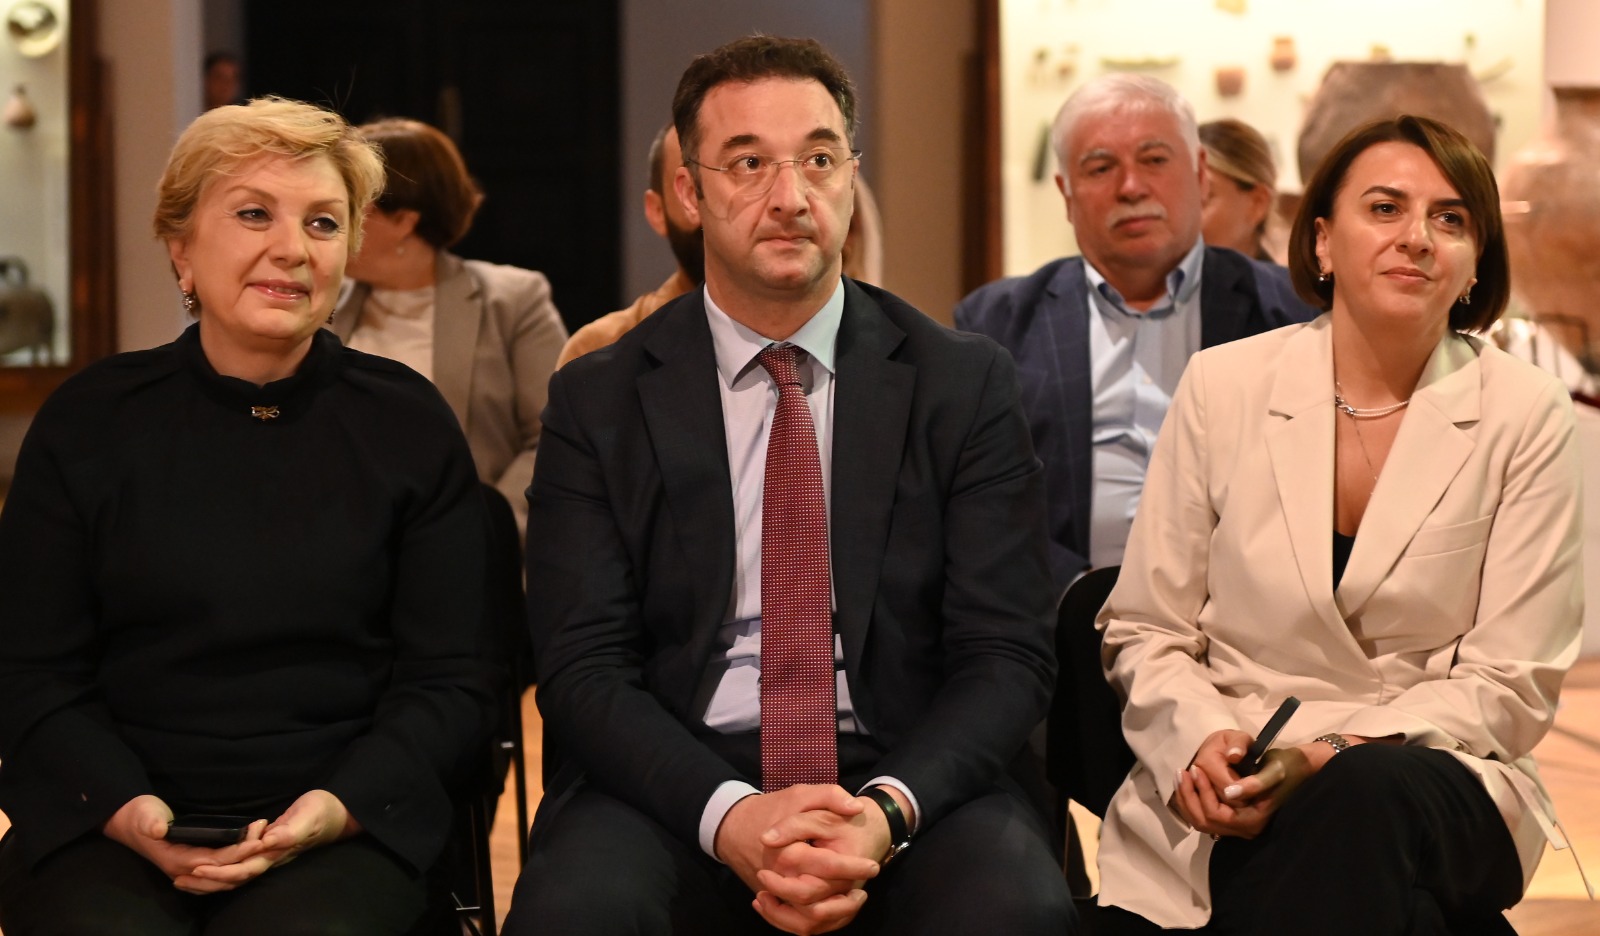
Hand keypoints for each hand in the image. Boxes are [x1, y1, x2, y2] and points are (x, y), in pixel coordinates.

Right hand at [102, 794, 268, 893]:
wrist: (129, 821)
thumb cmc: (139, 816)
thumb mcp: (145, 816)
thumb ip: (152, 823)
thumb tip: (158, 829)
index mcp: (176, 860)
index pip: (214, 861)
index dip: (236, 852)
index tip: (258, 840)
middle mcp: (184, 870)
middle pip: (223, 870)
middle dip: (247, 855)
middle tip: (269, 836)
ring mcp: (188, 869)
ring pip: (223, 875)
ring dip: (244, 861)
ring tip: (265, 840)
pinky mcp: (192, 863)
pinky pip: (219, 871)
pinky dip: (236, 864)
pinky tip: (250, 851)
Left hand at [182, 789, 359, 890]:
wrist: (337, 814)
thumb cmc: (322, 812)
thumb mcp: (307, 816)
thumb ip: (289, 831)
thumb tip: (266, 842)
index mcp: (276, 853)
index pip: (243, 869)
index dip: (219, 872)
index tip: (196, 869)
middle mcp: (269, 860)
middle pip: (234, 879)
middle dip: (207, 882)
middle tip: (177, 878)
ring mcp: (268, 857)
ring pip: (235, 877)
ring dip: (210, 881)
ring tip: (184, 879)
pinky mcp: (267, 851)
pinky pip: (239, 867)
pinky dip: (220, 872)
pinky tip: (207, 868)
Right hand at [714, 784, 880, 934]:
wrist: (736, 826)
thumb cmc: (772, 808)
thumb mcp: (801, 793)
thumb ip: (830, 796)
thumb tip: (856, 808)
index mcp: (787, 852)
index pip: (826, 866)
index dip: (853, 867)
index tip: (873, 866)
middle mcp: (779, 878)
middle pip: (815, 903)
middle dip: (845, 901)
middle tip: (865, 890)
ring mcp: (774, 894)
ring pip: (805, 922)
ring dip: (833, 916)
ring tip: (854, 899)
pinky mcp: (773, 901)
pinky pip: (796, 923)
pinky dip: (819, 922)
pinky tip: (836, 906)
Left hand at [1176, 732, 1362, 838]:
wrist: (1298, 768)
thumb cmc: (1287, 765)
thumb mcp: (1274, 769)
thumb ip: (1253, 783)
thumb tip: (1229, 792)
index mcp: (1255, 819)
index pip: (1217, 814)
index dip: (1202, 792)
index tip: (1195, 768)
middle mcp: (1247, 829)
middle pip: (1205, 821)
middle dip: (1189, 797)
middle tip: (1181, 772)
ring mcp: (1241, 826)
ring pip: (1203, 822)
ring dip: (1188, 800)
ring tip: (1181, 776)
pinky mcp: (1236, 819)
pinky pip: (1207, 817)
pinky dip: (1194, 802)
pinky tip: (1189, 784)